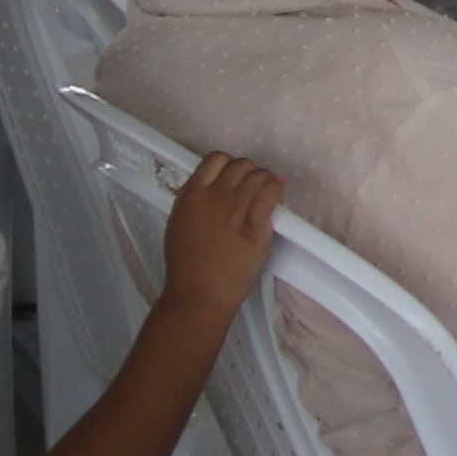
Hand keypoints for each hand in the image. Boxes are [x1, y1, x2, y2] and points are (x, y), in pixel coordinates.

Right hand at [158, 154, 284, 315]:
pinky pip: (270, 194)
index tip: (235, 179)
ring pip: (258, 176)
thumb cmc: (186, 266)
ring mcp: (233, 211)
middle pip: (241, 165)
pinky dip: (276, 189)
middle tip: (253, 189)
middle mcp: (212, 198)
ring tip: (266, 193)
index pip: (215, 159)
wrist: (197, 296)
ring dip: (265, 181)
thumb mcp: (179, 225)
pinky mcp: (254, 226)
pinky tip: (277, 192)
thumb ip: (194, 202)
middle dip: (250, 173)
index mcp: (190, 197)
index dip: (229, 165)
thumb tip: (213, 185)